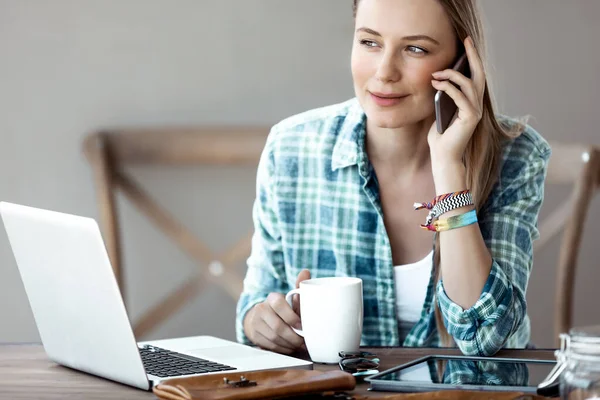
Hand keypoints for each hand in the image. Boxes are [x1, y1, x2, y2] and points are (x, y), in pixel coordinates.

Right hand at [243, 269, 310, 353]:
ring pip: (274, 338)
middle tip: (304, 342)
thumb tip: (305, 271)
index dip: (291, 317)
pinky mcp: (254, 336)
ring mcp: (256, 323)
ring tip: (299, 345)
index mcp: (272, 298)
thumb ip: (298, 287)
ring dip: (289, 344)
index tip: (302, 326)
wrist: (260, 318)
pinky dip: (282, 349)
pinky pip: (270, 346)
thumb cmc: (281, 309)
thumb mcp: (290, 298)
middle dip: (293, 337)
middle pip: (278, 326)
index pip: (279, 305)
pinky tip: (289, 348)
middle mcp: (261, 309)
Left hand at [428, 36, 485, 168]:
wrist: (443, 156)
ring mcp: (476, 111)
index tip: (466, 42)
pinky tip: (436, 83)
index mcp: (471, 102)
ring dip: (452, 75)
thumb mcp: (439, 110)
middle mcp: (478, 105)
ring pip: (469, 84)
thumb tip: (436, 78)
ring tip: (436, 73)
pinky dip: (449, 88)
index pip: (474, 76)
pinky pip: (460, 97)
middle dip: (472, 56)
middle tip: (465, 41)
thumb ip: (442, 96)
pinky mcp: (470, 118)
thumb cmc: (439, 136)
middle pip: (479, 75)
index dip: (472, 59)